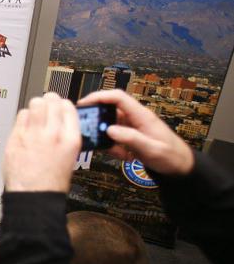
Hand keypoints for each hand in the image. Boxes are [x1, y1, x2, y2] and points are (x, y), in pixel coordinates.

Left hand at [3, 92, 81, 192]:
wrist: (33, 197)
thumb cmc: (51, 182)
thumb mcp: (70, 157)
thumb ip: (65, 136)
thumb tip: (60, 123)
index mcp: (70, 139)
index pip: (68, 107)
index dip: (63, 104)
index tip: (59, 106)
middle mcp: (52, 134)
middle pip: (51, 101)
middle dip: (48, 100)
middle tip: (46, 105)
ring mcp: (33, 134)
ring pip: (34, 104)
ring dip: (35, 107)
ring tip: (35, 114)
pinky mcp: (17, 137)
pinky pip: (21, 116)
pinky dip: (24, 117)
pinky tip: (25, 125)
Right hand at [78, 89, 193, 175]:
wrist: (180, 166)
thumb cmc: (171, 156)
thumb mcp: (152, 149)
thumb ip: (131, 139)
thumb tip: (109, 129)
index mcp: (141, 115)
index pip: (117, 97)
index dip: (99, 97)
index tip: (84, 103)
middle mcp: (135, 118)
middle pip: (109, 110)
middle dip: (98, 121)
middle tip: (89, 131)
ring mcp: (131, 127)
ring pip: (109, 126)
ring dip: (107, 139)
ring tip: (117, 152)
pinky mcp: (129, 135)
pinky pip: (114, 137)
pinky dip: (113, 147)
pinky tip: (124, 156)